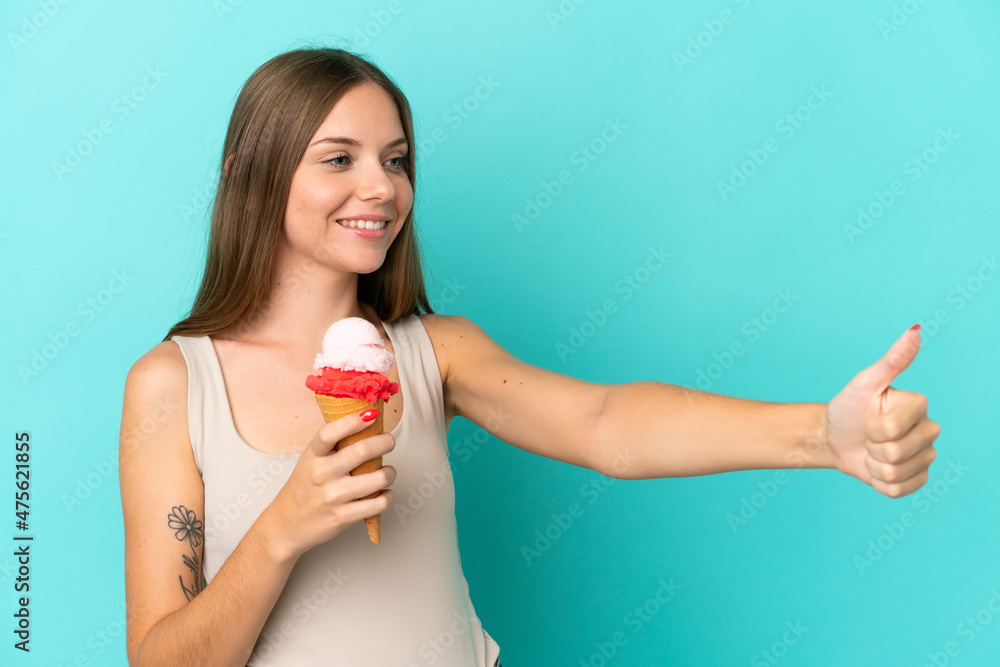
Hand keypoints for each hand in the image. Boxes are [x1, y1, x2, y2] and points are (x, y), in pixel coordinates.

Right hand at [262, 411, 396, 560]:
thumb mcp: (310, 461)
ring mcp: (333, 496)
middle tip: (389, 441)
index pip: (330, 433)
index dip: (352, 421)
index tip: (371, 414)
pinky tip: (384, 493)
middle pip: (361, 451)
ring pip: (377, 478)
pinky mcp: (343, 517)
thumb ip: (333, 446)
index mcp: (313, 456)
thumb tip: (365, 422)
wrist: (285, 525)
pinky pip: (378, 503)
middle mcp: (322, 474)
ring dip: (390, 472)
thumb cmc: (304, 489)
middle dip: (385, 442)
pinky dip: (388, 496)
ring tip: (388, 472)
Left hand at [822, 324, 940, 497]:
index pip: (893, 429)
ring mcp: (925, 456)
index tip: (868, 418)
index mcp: (919, 405)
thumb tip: (915, 329)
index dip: (872, 429)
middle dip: (871, 447)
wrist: (835, 437)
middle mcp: (929, 430)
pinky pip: (897, 491)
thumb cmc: (847, 407)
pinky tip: (876, 466)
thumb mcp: (864, 382)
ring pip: (895, 473)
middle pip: (896, 453)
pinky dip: (877, 482)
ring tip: (870, 450)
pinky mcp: (917, 478)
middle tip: (868, 436)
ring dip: (873, 465)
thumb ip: (892, 360)